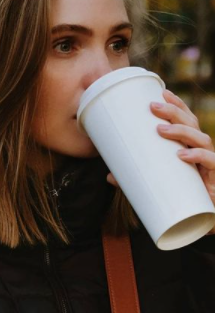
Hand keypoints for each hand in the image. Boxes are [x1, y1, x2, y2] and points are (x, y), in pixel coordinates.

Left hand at [107, 88, 214, 233]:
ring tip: (160, 130)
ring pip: (202, 139)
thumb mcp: (157, 184)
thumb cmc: (182, 196)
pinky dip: (198, 156)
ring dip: (181, 131)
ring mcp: (211, 163)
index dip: (177, 104)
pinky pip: (211, 163)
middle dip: (174, 112)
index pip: (188, 119)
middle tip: (153, 106)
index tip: (161, 91)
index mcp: (192, 146)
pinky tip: (182, 155)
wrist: (205, 220)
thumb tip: (108, 176)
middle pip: (192, 123)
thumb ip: (135, 179)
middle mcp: (203, 151)